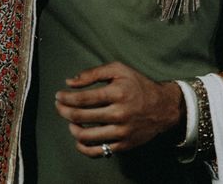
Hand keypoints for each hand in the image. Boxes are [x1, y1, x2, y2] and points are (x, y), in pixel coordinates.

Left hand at [54, 61, 184, 157]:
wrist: (163, 107)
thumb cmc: (138, 85)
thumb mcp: (119, 70)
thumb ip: (93, 73)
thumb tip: (70, 82)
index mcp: (117, 92)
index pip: (82, 98)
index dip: (65, 98)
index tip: (58, 96)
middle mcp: (119, 113)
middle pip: (80, 116)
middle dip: (64, 111)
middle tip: (59, 106)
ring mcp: (122, 131)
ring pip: (86, 136)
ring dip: (72, 129)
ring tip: (70, 122)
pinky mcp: (124, 145)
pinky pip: (97, 151)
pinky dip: (83, 146)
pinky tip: (80, 138)